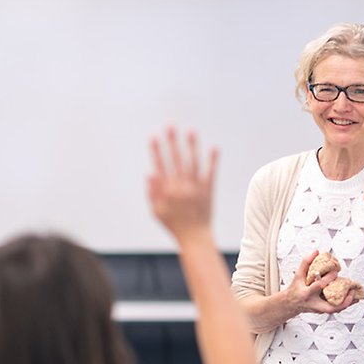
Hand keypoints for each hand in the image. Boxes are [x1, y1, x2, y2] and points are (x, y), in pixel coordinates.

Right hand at [147, 126, 217, 240]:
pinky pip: (211, 173)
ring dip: (192, 145)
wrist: (195, 237)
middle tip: (170, 125)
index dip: (156, 150)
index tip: (153, 136)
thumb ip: (152, 192)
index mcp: (167, 191)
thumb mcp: (157, 212)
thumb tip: (149, 172)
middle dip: (172, 141)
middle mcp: (181, 187)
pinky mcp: (208, 190)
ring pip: (193, 162)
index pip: (160, 165)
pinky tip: (214, 147)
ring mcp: (195, 188)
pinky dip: (213, 160)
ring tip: (190, 130)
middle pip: (176, 159)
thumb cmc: (173, 226)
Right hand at [282, 250, 353, 315]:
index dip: (328, 279)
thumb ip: (306, 262)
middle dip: (343, 301)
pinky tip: (352, 299)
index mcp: (307, 294)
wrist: (291, 303)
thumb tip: (316, 252)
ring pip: (335, 310)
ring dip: (347, 303)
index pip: (318, 286)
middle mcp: (314, 303)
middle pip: (330, 307)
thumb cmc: (295, 289)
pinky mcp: (323, 310)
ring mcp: (319, 309)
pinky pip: (336, 309)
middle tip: (350, 291)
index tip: (335, 272)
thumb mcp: (298, 275)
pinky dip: (345, 304)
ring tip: (356, 295)